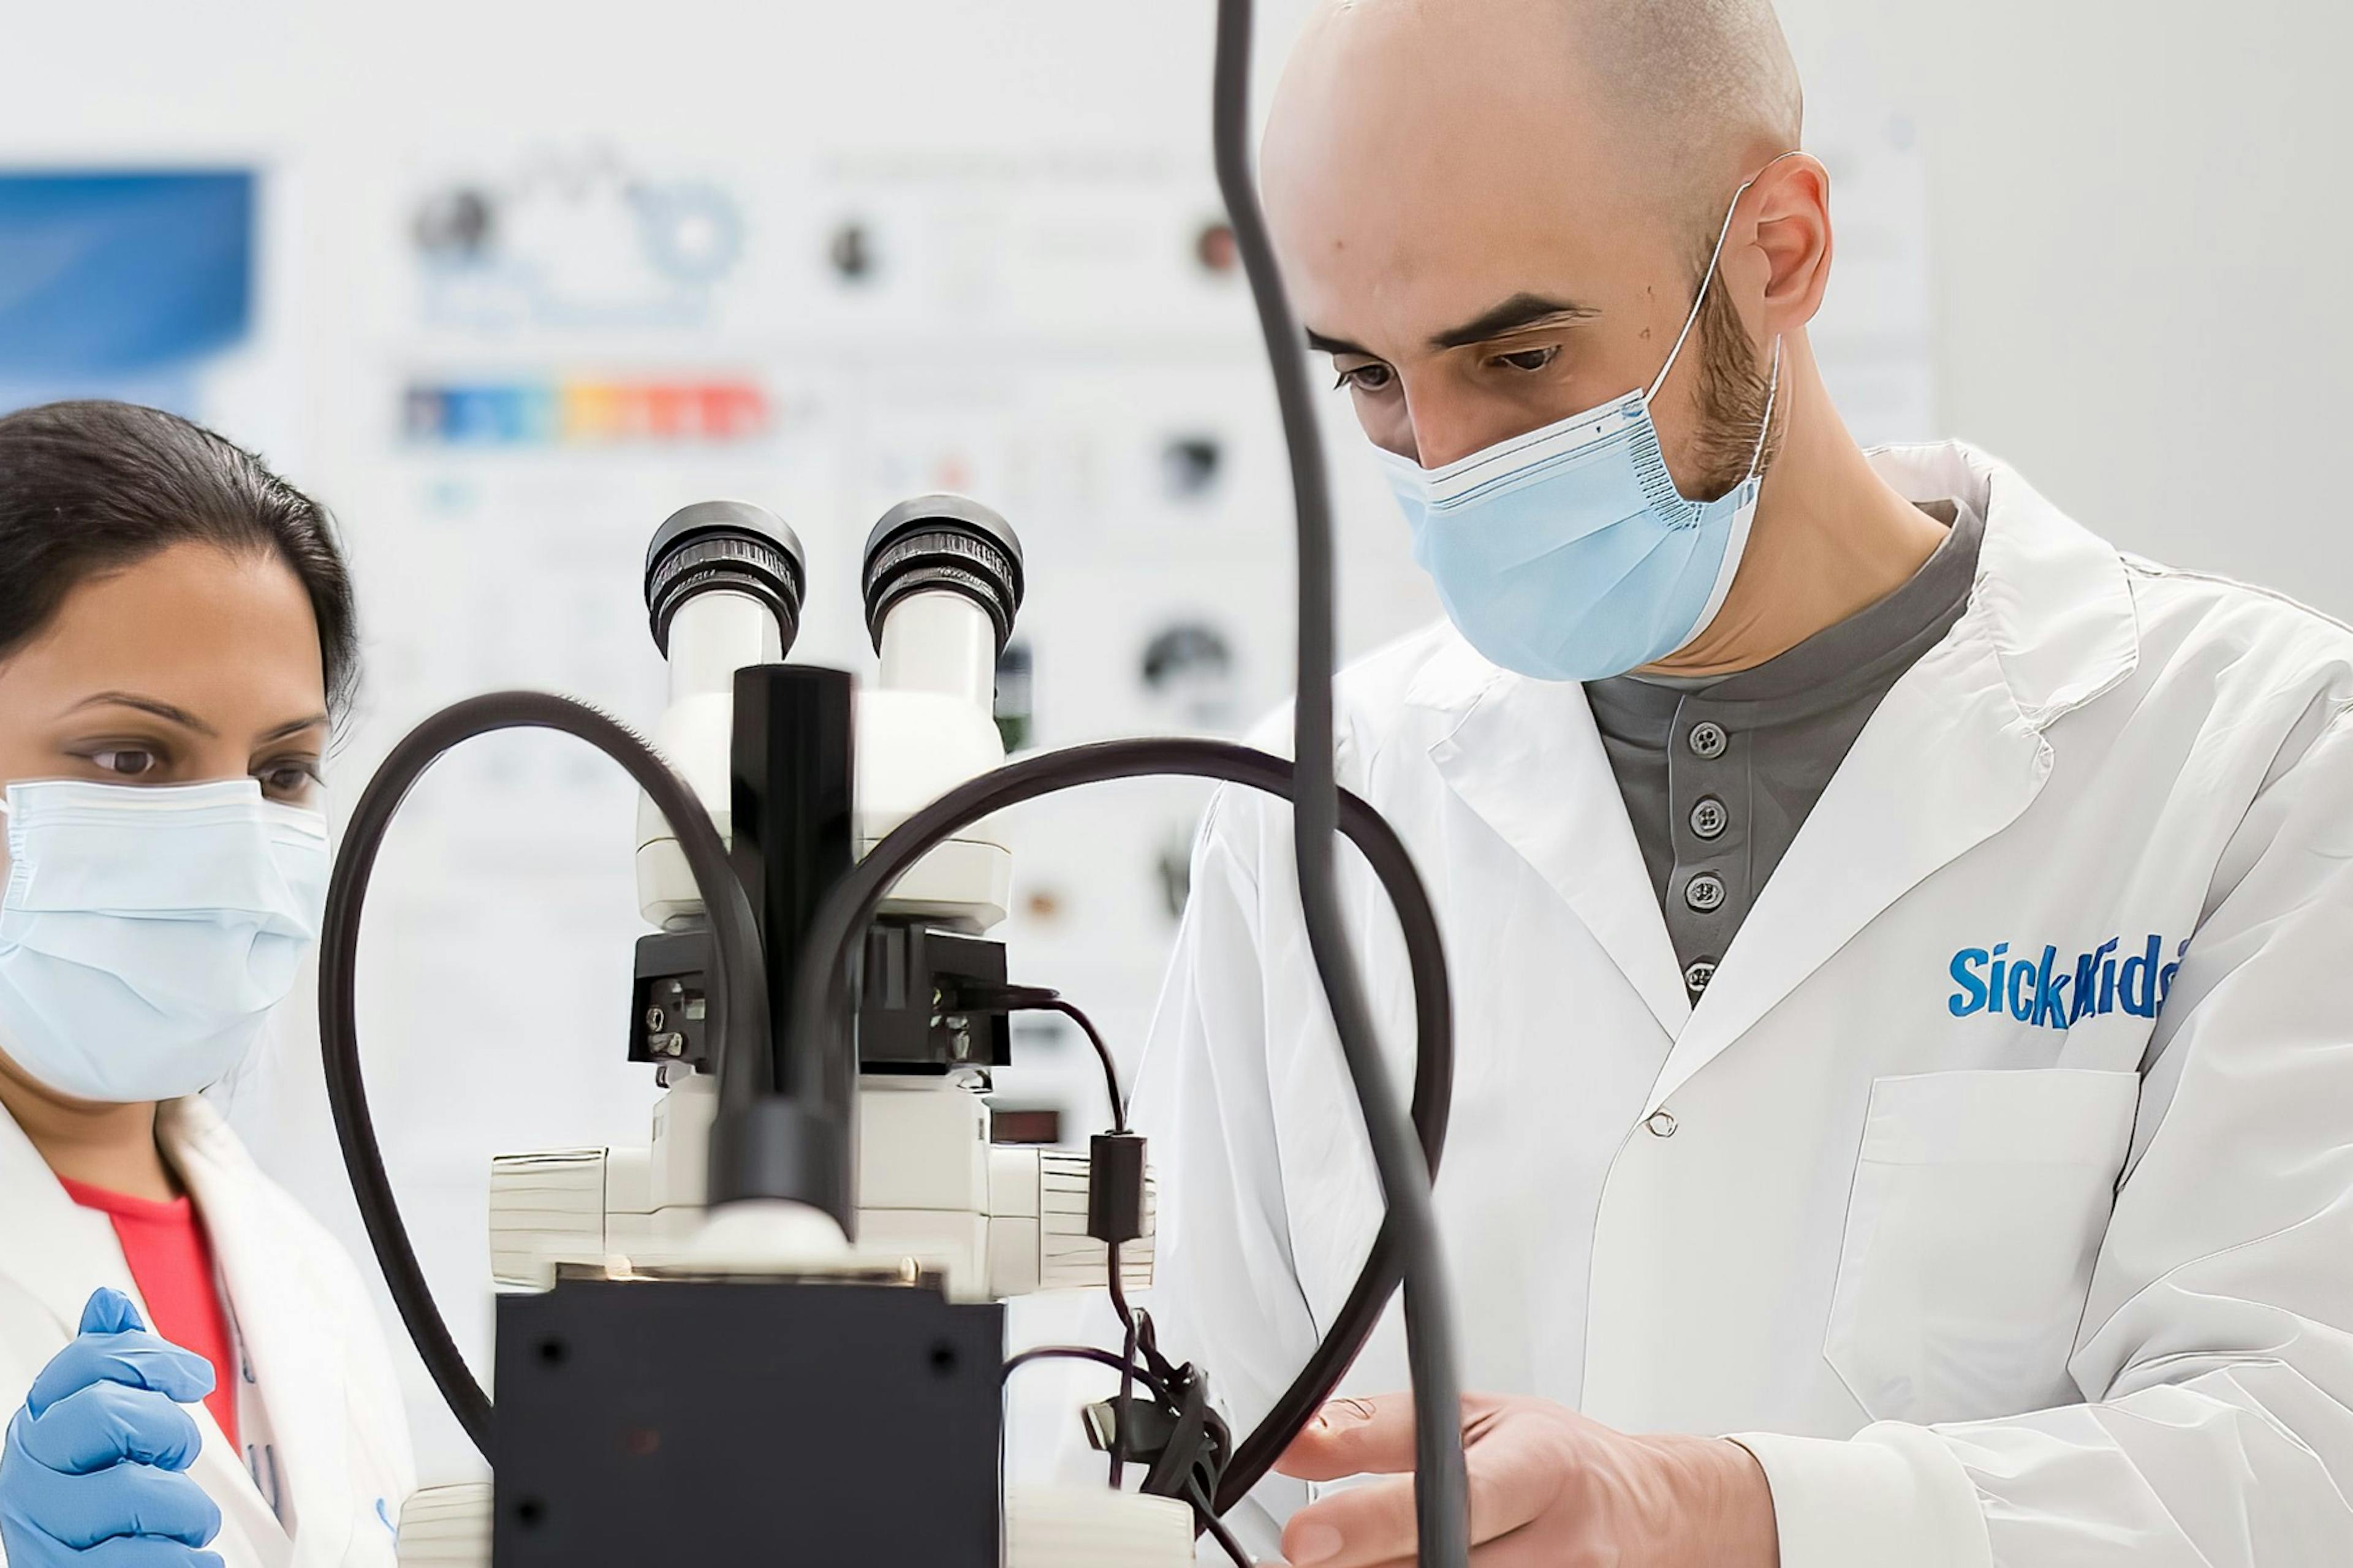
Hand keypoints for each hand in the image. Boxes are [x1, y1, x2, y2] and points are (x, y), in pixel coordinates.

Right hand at [0, 1289, 222, 1566]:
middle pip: (109, 1414)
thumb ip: (110, 1370)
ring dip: (185, 1508)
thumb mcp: (102, 1428)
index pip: (89, 1362)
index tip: (193, 1378)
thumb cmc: (102, 1504)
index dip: (152, 1362)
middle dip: (169, 1432)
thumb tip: (108, 1304)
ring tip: (186, 1520)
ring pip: (133, 1492)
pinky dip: (181, 1558)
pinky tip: (188, 1555)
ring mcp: (44, 1532)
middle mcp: (28, 1478)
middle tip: (178, 1456)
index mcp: (37, 1429)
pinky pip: (139, 1560)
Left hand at [1274, 1392, 1777, 1567]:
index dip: (1374, 1523)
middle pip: (1439, 1566)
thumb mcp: (1473, 1417)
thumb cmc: (1561, 1459)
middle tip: (1310, 1553)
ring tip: (1363, 1554)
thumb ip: (1376, 1429)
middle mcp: (1558, 1541)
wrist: (1651, 1510)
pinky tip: (1410, 1565)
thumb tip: (1293, 1442)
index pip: (1450, 1499)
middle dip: (1364, 1563)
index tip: (1304, 1539)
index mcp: (1539, 1467)